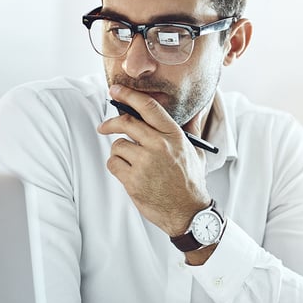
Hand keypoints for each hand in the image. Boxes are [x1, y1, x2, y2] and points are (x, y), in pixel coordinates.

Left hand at [97, 84, 209, 235]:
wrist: (188, 212)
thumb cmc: (190, 182)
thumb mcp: (195, 151)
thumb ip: (190, 129)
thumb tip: (198, 110)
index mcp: (174, 135)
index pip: (148, 107)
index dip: (129, 95)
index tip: (116, 90)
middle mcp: (159, 146)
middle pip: (125, 123)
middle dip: (110, 123)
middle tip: (104, 126)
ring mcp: (145, 163)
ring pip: (118, 145)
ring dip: (120, 152)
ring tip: (132, 163)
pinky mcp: (133, 180)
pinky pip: (113, 163)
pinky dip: (117, 167)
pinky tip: (130, 173)